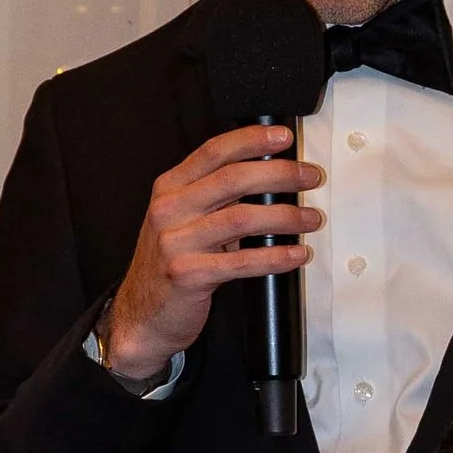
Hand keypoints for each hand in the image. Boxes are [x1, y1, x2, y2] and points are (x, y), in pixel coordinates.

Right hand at [98, 126, 323, 387]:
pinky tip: (297, 254)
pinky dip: (275, 256)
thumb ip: (214, 196)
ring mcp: (175, 243)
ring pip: (240, 218)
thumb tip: (271, 176)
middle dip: (279, 174)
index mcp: (169, 188)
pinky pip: (241, 262)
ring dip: (285, 216)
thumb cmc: (173, 262)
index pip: (214, 151)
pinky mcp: (187, 275)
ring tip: (311, 219)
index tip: (284, 137)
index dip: (251, 140)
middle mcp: (169, 210)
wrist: (141, 315)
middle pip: (232, 179)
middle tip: (311, 177)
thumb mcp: (183, 220)